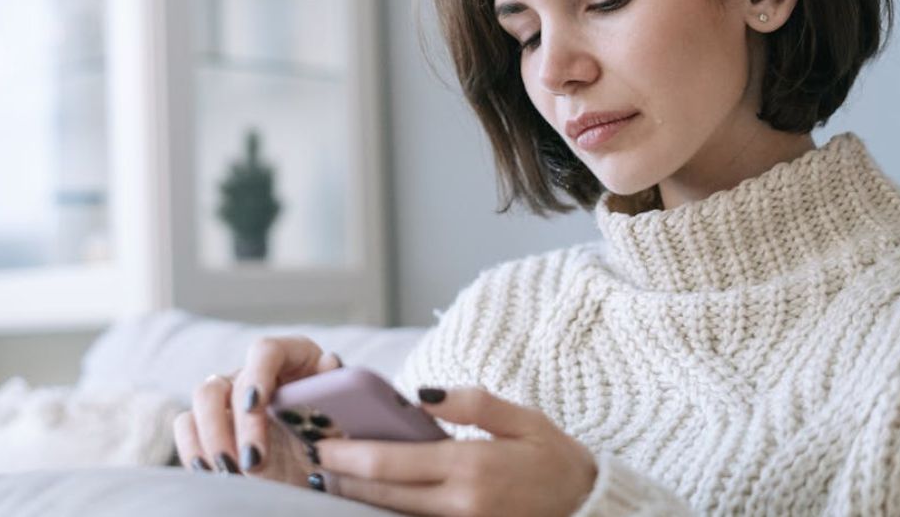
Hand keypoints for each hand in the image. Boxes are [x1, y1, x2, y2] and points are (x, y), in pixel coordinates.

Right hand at [172, 336, 342, 486]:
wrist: (319, 459)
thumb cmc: (333, 428)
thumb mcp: (342, 411)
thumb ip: (336, 389)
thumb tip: (330, 362)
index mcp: (291, 356)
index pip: (265, 351)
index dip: (258, 374)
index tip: (256, 405)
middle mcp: (255, 370)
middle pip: (231, 382)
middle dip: (239, 424)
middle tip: (252, 461)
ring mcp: (229, 393)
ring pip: (203, 398)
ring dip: (212, 437)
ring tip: (231, 473)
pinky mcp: (210, 420)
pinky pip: (187, 425)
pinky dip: (194, 449)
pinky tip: (211, 473)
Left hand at [314, 386, 597, 516]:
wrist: (588, 508)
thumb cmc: (556, 459)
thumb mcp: (524, 419)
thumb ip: (472, 403)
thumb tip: (422, 394)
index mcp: (470, 468)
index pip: (393, 464)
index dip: (350, 457)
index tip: (321, 443)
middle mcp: (459, 503)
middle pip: (383, 495)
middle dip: (342, 479)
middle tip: (312, 460)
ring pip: (394, 514)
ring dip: (359, 497)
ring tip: (328, 477)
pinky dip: (389, 509)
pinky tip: (371, 495)